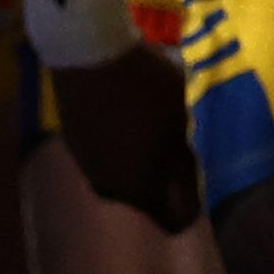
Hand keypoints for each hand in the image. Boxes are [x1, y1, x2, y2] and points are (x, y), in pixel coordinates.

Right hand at [51, 43, 205, 232]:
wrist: (88, 54)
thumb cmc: (145, 85)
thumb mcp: (180, 114)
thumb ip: (183, 149)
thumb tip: (183, 164)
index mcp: (142, 188)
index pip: (176, 219)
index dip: (194, 202)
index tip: (200, 174)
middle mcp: (112, 189)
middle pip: (147, 198)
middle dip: (166, 179)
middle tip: (181, 146)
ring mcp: (88, 166)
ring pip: (123, 176)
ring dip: (139, 160)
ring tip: (154, 124)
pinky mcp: (73, 143)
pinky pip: (105, 154)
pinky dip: (118, 143)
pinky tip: (127, 113)